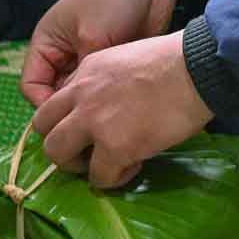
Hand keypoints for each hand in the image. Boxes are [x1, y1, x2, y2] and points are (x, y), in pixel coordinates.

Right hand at [21, 0, 182, 108]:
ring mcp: (88, 62)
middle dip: (70, 112)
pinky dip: (110, 102)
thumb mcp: (92, 35)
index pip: (32, 87)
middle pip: (56, 97)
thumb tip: (84, 112)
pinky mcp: (112, 67)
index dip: (45, 106)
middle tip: (91, 128)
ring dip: (92, 108)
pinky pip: (104, 93)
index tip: (68, 121)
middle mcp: (64, 56)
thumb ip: (83, 75)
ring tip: (108, 121)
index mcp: (47, 44)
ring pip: (82, 98)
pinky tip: (124, 110)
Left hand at [30, 32, 214, 188]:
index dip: (66, 121)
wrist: (196, 67)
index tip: (84, 131)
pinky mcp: (115, 147)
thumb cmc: (174, 61)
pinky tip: (133, 167)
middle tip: (86, 153)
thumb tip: (108, 108)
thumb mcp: (124, 59)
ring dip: (78, 166)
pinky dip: (113, 179)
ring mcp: (94, 122)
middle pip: (42, 128)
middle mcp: (81, 95)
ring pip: (57, 154)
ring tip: (103, 165)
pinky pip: (99, 177)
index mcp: (85, 71)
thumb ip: (105, 82)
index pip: (54, 102)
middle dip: (60, 145)